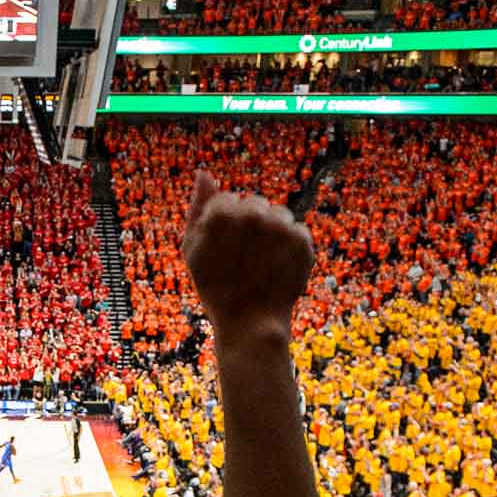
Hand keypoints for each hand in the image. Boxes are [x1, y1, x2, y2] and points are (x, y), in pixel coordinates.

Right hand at [179, 171, 314, 338]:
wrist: (249, 323)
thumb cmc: (214, 287)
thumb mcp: (193, 248)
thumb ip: (198, 207)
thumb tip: (203, 173)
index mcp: (222, 212)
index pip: (228, 202)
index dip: (224, 228)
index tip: (224, 252)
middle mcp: (253, 213)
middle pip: (255, 205)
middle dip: (251, 227)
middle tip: (244, 260)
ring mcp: (281, 226)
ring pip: (279, 215)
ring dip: (273, 235)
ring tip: (264, 265)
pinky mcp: (303, 240)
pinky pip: (297, 232)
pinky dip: (291, 249)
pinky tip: (279, 269)